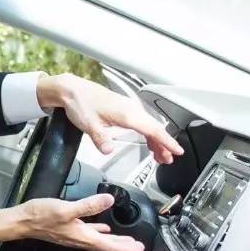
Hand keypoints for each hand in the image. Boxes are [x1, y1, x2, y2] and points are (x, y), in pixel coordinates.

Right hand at [0, 193, 144, 250]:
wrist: (21, 221)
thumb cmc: (41, 216)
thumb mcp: (66, 209)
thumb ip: (88, 205)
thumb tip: (109, 200)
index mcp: (82, 236)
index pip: (109, 246)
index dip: (126, 248)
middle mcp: (80, 239)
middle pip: (106, 246)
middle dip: (123, 247)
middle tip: (139, 248)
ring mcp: (73, 235)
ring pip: (100, 241)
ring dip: (114, 242)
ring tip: (127, 241)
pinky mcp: (68, 229)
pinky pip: (89, 234)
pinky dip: (100, 233)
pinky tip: (103, 229)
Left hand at [36, 73, 183, 163]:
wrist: (73, 90)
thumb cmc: (80, 103)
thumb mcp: (88, 124)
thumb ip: (100, 139)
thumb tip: (108, 150)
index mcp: (127, 114)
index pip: (153, 130)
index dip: (167, 142)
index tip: (177, 151)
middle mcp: (131, 109)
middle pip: (154, 129)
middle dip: (164, 145)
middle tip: (168, 160)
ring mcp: (129, 108)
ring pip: (149, 126)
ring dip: (157, 141)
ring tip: (160, 156)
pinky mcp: (124, 109)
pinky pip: (142, 123)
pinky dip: (148, 134)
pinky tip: (148, 143)